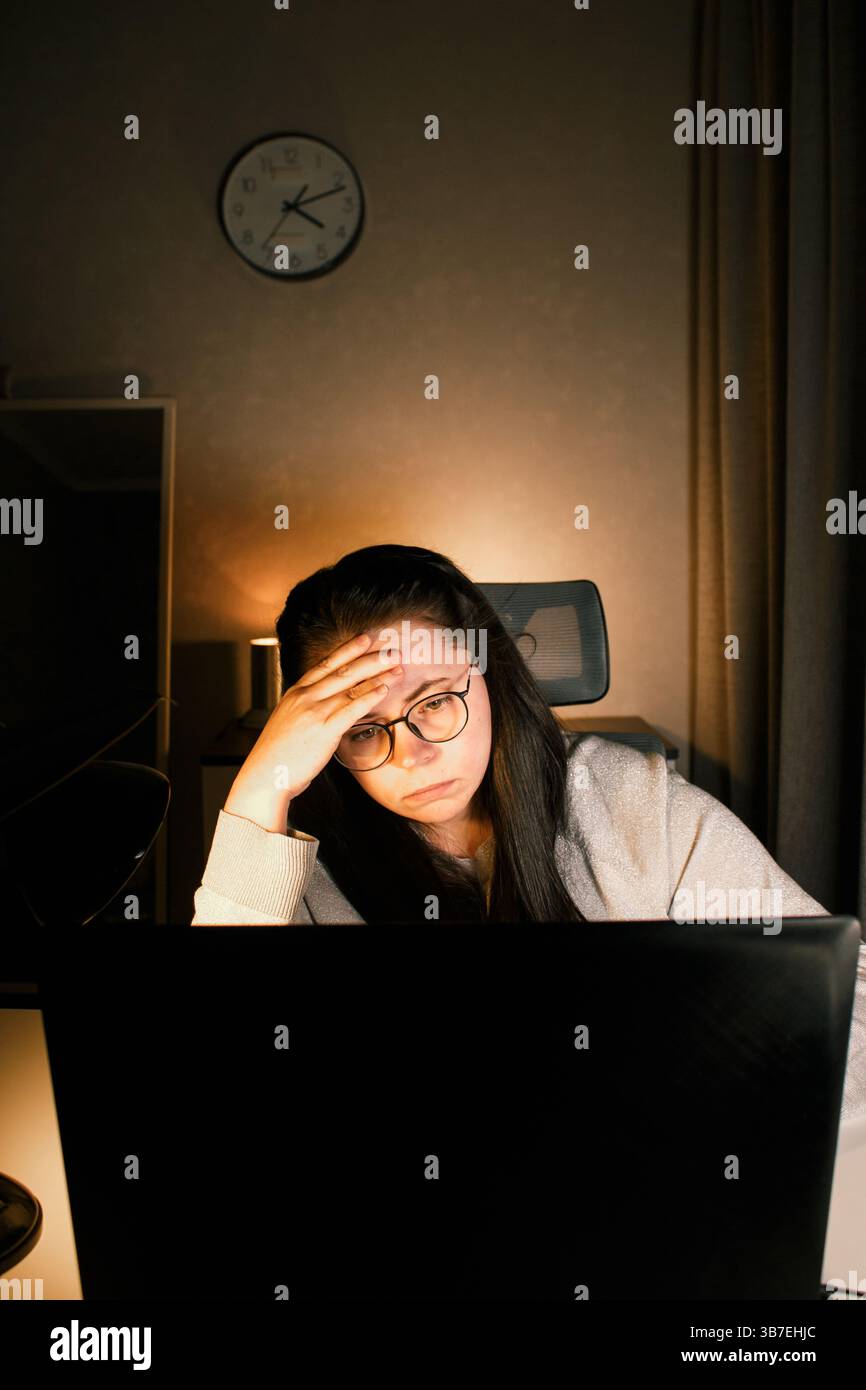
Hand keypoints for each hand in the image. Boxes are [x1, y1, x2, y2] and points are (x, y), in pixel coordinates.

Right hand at [223, 632, 402, 830]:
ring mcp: (314, 712)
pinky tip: (384, 690)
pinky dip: (369, 697)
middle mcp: (305, 697)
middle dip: (370, 658)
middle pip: (343, 670)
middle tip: (392, 649)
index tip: (365, 639)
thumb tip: (324, 706)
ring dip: (378, 676)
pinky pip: (351, 709)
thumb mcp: (288, 721)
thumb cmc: (278, 754)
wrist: (265, 775)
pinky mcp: (324, 730)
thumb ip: (305, 709)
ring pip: (351, 687)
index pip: (325, 664)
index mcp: (296, 693)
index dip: (347, 650)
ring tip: (397, 668)